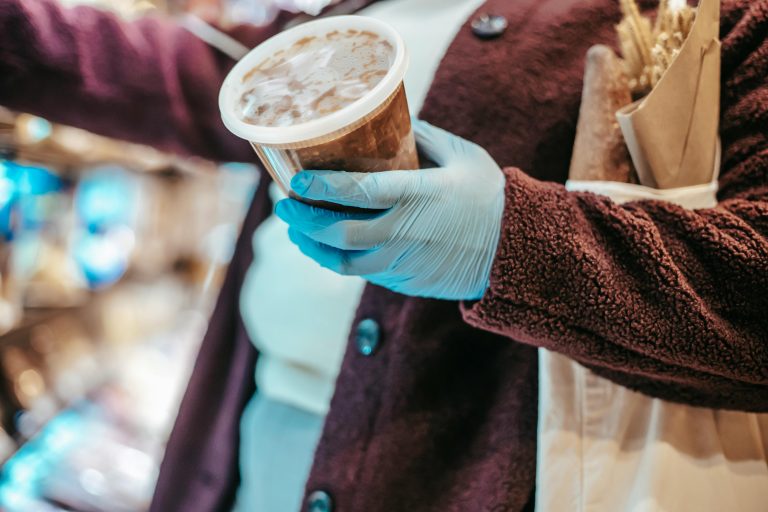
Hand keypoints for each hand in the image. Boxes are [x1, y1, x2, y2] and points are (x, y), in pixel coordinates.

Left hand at [275, 120, 504, 299]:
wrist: (514, 250)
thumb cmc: (489, 197)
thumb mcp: (463, 155)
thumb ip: (424, 137)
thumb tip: (393, 121)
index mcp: (415, 196)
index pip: (354, 192)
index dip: (318, 187)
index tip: (294, 179)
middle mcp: (402, 232)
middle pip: (336, 232)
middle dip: (303, 220)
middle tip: (284, 205)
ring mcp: (401, 262)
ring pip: (342, 261)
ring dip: (312, 246)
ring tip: (295, 231)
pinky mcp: (403, 280)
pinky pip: (361, 273)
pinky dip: (336, 260)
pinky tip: (326, 248)